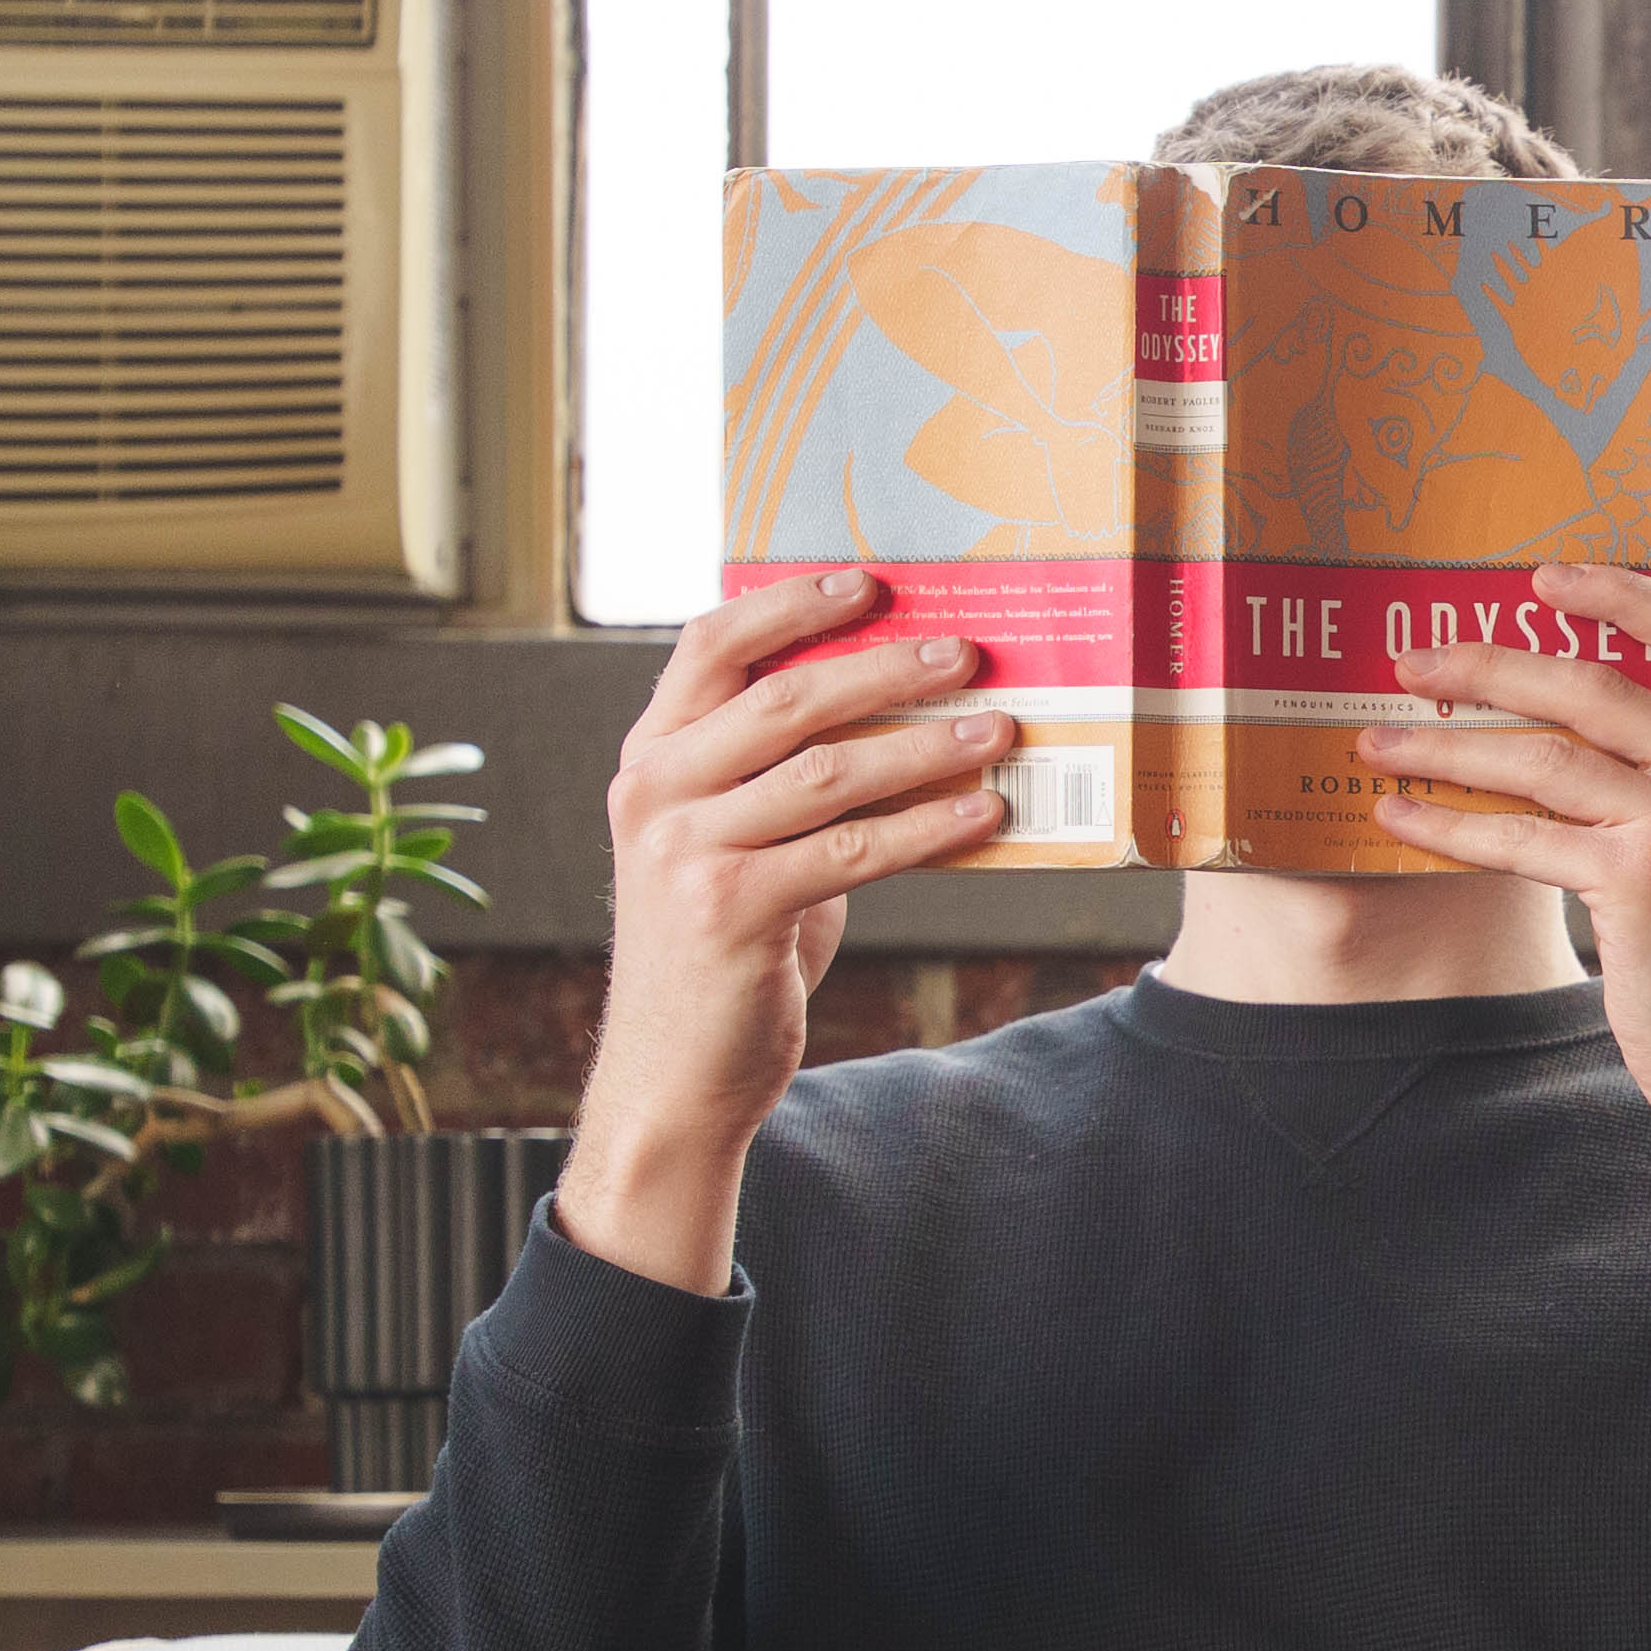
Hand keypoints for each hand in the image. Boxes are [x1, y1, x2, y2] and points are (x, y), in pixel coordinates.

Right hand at [574, 569, 1019, 1291]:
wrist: (676, 1068)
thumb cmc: (727, 945)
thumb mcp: (736, 842)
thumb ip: (782, 778)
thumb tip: (898, 712)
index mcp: (650, 755)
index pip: (711, 647)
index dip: (789, 606)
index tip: (868, 583)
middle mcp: (654, 790)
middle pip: (784, 701)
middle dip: (885, 670)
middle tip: (967, 651)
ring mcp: (685, 850)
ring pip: (827, 774)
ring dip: (924, 746)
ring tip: (1000, 727)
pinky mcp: (731, 909)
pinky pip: (850, 850)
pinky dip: (925, 827)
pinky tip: (985, 811)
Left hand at [1365, 560, 1650, 1238]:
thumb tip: (1565, 729)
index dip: (1617, 592)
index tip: (1539, 578)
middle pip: (1592, 683)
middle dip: (1486, 662)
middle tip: (1410, 661)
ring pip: (1543, 754)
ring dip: (1446, 744)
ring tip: (1376, 740)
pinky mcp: (1644, 881)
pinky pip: (1523, 834)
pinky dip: (1450, 823)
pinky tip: (1400, 815)